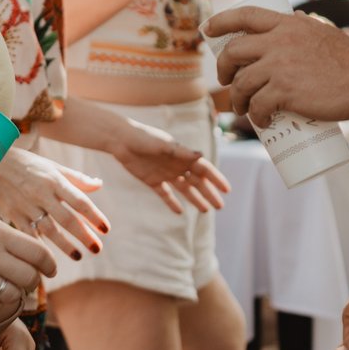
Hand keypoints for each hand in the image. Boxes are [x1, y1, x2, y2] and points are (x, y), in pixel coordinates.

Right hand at [0, 147, 108, 260]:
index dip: (94, 216)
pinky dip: (38, 247)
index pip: (79, 200)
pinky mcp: (13, 215)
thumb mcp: (53, 166)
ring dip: (65, 245)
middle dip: (83, 235)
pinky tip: (48, 259)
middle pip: (67, 218)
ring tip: (78, 256)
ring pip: (49, 230)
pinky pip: (29, 235)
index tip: (106, 229)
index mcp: (55, 180)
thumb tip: (99, 184)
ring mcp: (27, 206)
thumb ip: (76, 178)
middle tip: (97, 249)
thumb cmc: (28, 165)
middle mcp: (42, 193)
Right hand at [0, 206, 57, 312]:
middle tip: (29, 280)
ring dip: (15, 293)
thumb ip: (8, 237)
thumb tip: (34, 255)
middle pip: (29, 278)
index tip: (50, 270)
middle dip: (34, 281)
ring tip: (9, 286)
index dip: (50, 265)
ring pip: (11, 295)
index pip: (38, 254)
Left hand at [112, 116, 230, 213]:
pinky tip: (180, 212)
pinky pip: (165, 194)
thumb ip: (182, 152)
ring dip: (195, 199)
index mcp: (183, 155)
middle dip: (209, 193)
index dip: (216, 179)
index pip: (204, 169)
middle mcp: (177, 165)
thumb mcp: (164, 145)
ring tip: (205, 211)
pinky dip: (172, 203)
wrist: (121, 140)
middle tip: (220, 206)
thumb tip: (201, 155)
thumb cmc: (144, 138)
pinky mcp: (152, 180)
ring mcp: (165, 173)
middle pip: (197, 181)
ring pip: (184, 189)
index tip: (227, 190)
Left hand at [206, 7, 348, 127]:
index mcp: (287, 24)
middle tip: (226, 81)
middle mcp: (278, 41)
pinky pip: (258, 106)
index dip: (221, 21)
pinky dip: (256, 117)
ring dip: (237, 99)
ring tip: (244, 109)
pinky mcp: (286, 91)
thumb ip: (303, 27)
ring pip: (241, 83)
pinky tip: (262, 123)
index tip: (207, 30)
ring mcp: (280, 66)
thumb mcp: (322, 31)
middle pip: (234, 52)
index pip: (245, 15)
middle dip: (222, 68)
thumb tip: (292, 19)